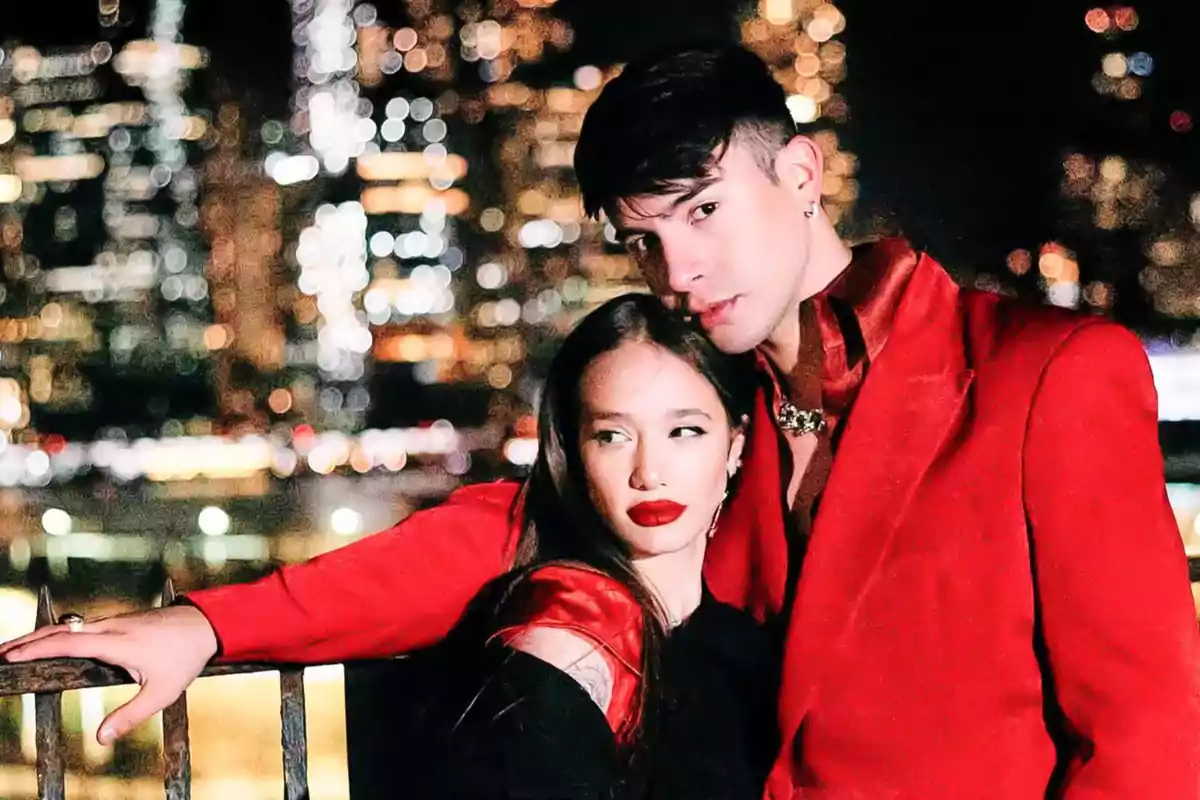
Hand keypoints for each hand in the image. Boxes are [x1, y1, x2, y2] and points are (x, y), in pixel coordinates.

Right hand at [0, 604, 218, 743]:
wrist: (207, 623)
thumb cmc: (186, 656)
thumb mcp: (163, 692)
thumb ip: (132, 715)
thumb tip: (101, 737)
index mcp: (116, 642)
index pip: (66, 644)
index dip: (36, 649)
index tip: (11, 657)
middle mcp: (110, 628)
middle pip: (59, 632)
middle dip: (26, 641)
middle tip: (0, 653)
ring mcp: (114, 622)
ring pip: (69, 627)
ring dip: (41, 636)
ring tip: (16, 649)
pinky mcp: (119, 622)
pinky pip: (81, 627)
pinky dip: (59, 633)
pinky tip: (51, 642)